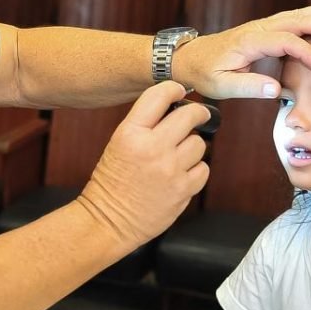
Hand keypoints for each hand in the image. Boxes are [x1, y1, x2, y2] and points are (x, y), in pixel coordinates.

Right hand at [78, 82, 210, 249]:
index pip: (159, 96)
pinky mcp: (183, 190)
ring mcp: (170, 170)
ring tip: (179, 155)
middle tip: (195, 117)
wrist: (107, 220)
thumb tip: (175, 107)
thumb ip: (145, 125)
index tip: (178, 91)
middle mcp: (152, 149)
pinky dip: (196, 169)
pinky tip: (182, 173)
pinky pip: (203, 169)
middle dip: (196, 113)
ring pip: (200, 143)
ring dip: (193, 146)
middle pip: (190, 116)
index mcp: (130, 134)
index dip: (173, 89)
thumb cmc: (111, 182)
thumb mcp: (118, 143)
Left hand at [178, 1, 310, 98]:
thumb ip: (248, 87)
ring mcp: (259, 27)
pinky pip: (288, 19)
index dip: (305, 51)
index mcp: (248, 42)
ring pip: (293, 15)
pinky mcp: (261, 30)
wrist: (189, 59)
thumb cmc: (205, 73)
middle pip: (293, 21)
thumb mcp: (221, 86)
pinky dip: (307, 14)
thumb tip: (276, 90)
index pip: (284, 41)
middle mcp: (256, 29)